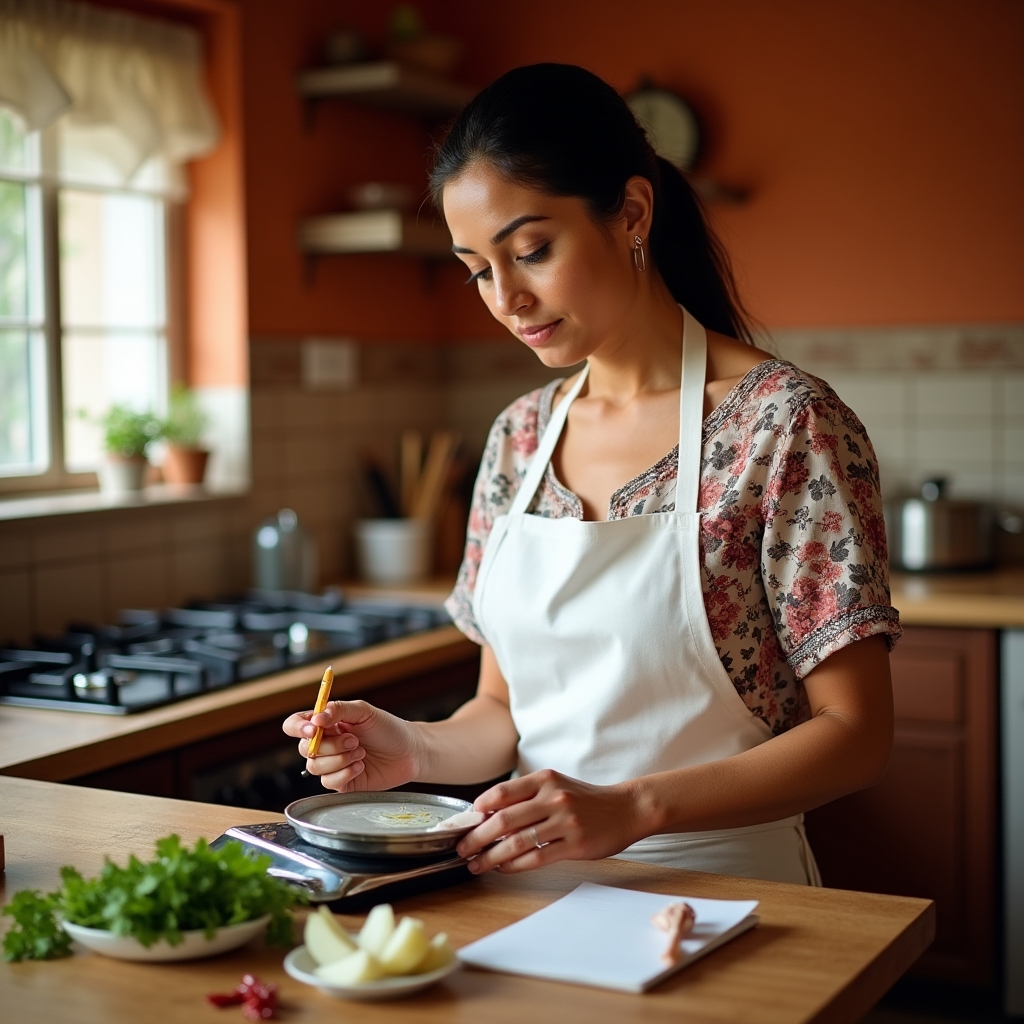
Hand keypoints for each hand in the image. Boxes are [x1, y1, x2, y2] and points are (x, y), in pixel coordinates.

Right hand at [282, 699, 421, 791]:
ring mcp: (332, 765)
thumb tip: (316, 717)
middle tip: (354, 740)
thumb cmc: (388, 728)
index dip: (298, 728)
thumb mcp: (365, 711)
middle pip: (305, 748)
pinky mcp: (341, 783)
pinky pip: (328, 782)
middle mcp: (326, 744)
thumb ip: (339, 709)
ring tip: (361, 752)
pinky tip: (361, 766)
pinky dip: (345, 773)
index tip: (314, 729)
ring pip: (315, 767)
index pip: (296, 725)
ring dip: (339, 759)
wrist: (410, 752)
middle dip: (330, 745)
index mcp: (327, 724)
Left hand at [455, 769, 642, 873]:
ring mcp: (565, 821)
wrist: (626, 809)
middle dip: (477, 837)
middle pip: (504, 819)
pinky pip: (537, 857)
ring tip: (476, 864)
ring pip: (517, 842)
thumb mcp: (556, 786)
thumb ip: (526, 796)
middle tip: (462, 849)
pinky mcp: (575, 845)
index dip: (478, 810)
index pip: (501, 793)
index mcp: (545, 779)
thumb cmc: (585, 799)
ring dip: (491, 856)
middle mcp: (554, 797)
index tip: (465, 824)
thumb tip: (487, 814)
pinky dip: (515, 865)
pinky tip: (503, 868)